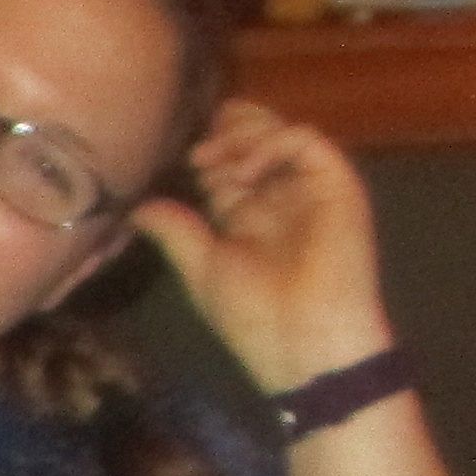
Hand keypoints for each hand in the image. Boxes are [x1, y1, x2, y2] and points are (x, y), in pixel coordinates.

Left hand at [125, 100, 393, 396]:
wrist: (303, 342)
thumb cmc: (254, 316)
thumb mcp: (202, 269)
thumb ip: (175, 232)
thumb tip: (137, 209)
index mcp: (251, 217)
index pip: (230, 167)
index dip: (208, 157)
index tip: (185, 164)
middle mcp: (282, 197)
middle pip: (259, 140)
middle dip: (228, 132)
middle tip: (198, 151)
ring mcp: (312, 188)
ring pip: (282, 132)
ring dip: (245, 134)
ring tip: (213, 158)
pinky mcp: (338, 184)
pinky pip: (307, 141)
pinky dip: (271, 144)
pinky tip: (243, 172)